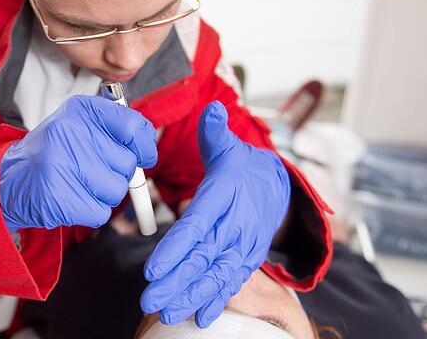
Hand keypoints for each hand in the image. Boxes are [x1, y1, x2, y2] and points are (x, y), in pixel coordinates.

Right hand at [0, 95, 156, 229]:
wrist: (9, 180)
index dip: (144, 146)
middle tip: (91, 170)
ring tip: (78, 183)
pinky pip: (101, 212)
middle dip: (117, 173)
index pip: (134, 127)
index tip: (142, 155)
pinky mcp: (59, 197)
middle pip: (127, 164)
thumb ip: (116, 131)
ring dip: (104, 194)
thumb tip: (148, 151)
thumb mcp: (81, 126)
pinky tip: (72, 198)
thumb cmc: (55, 153)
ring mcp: (63, 165)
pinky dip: (91, 211)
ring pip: (117, 190)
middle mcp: (71, 132)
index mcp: (82, 110)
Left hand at [140, 101, 289, 327]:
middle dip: (176, 282)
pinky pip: (232, 281)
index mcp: (223, 198)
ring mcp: (244, 244)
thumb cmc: (239, 167)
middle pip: (203, 257)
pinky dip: (218, 300)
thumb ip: (214, 132)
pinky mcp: (248, 258)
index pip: (197, 226)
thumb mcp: (227, 146)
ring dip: (192, 296)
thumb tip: (212, 109)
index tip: (153, 268)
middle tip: (150, 301)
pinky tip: (200, 318)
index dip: (176, 248)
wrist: (276, 186)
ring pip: (216, 275)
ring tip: (168, 313)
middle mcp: (235, 224)